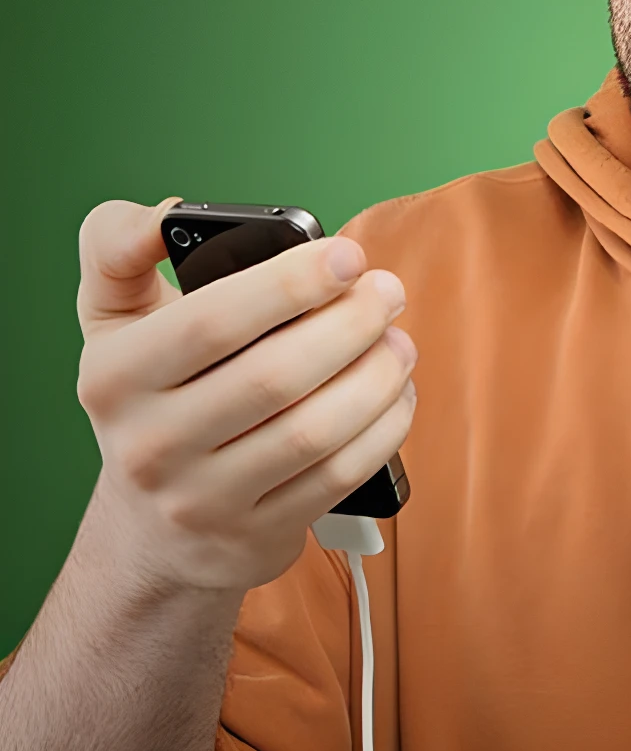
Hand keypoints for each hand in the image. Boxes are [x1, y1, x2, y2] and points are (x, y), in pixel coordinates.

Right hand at [75, 199, 415, 594]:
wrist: (149, 530)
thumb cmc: (151, 398)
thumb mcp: (111, 321)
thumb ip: (116, 247)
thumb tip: (167, 214)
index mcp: (115, 375)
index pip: (212, 320)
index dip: (290, 282)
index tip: (348, 254)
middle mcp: (151, 443)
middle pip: (276, 375)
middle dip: (351, 324)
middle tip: (388, 292)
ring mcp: (203, 499)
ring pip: (315, 430)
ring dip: (377, 377)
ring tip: (399, 342)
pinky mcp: (255, 536)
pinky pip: (338, 476)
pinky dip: (384, 428)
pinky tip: (396, 394)